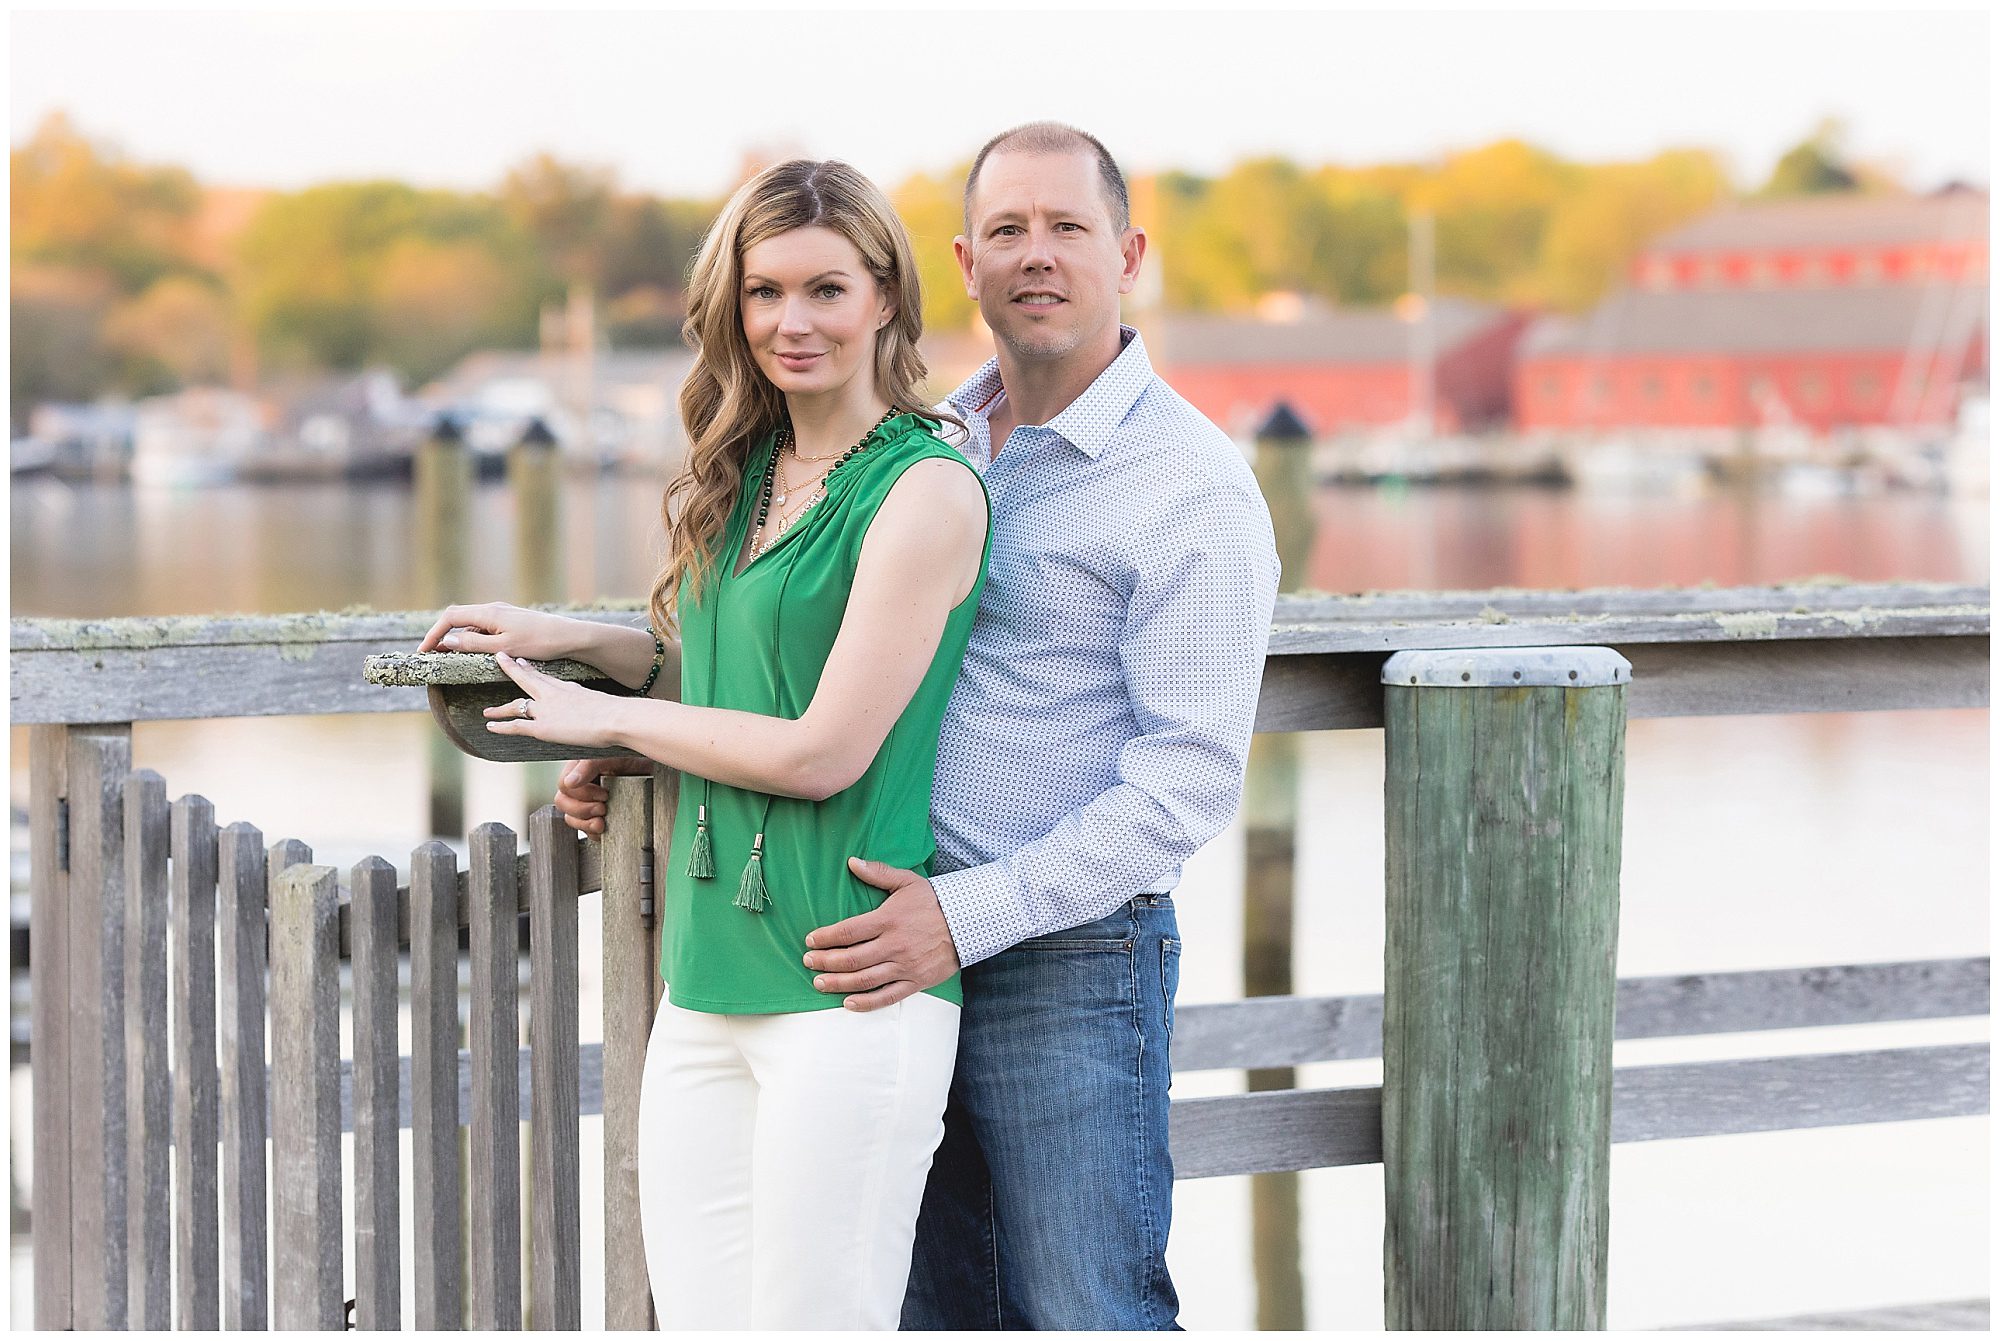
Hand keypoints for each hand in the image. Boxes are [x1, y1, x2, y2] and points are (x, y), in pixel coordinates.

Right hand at [418, 601, 582, 661]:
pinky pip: (483, 628)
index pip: (451, 617)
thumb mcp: (502, 647)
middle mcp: (493, 609)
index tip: (424, 651)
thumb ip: (473, 643)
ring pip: (471, 624)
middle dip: (441, 635)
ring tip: (446, 657)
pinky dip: (472, 639)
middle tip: (430, 654)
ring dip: (457, 639)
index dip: (434, 633)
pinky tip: (471, 653)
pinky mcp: (510, 621)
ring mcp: (502, 614)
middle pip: (457, 618)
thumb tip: (447, 640)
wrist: (568, 636)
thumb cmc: (538, 642)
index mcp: (488, 612)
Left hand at [482, 651, 619, 749]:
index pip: (544, 676)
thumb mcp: (601, 704)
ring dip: (500, 709)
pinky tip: (491, 726)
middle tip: (500, 658)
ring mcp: (545, 710)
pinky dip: (502, 726)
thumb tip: (600, 715)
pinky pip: (516, 726)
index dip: (530, 669)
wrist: (614, 717)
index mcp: (567, 688)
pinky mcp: (542, 727)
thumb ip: (593, 708)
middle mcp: (552, 695)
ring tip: (486, 711)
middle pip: (526, 679)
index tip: (521, 660)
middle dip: (511, 668)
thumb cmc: (615, 713)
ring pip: (516, 706)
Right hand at [554, 755, 653, 835]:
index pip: (564, 786)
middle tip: (603, 807)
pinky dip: (594, 833)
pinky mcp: (598, 817)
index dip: (581, 793)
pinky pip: (586, 831)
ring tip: (603, 821)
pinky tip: (606, 827)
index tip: (603, 793)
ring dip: (586, 823)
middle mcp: (582, 786)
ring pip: (571, 819)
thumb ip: (589, 765)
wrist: (656, 770)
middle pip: (563, 803)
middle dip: (582, 809)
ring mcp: (589, 802)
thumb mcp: (612, 756)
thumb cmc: (634, 759)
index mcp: (580, 769)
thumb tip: (570, 782)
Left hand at [803, 859, 960, 1010]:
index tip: (810, 940)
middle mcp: (894, 945)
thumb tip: (852, 862)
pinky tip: (848, 1002)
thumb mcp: (908, 881)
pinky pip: (888, 996)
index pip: (848, 931)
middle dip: (825, 961)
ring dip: (838, 983)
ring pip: (865, 980)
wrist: (970, 922)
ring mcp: (905, 966)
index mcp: (889, 919)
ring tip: (819, 983)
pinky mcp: (917, 981)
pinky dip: (866, 1002)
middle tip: (808, 961)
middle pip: (851, 958)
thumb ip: (878, 873)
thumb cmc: (935, 901)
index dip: (826, 937)